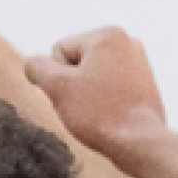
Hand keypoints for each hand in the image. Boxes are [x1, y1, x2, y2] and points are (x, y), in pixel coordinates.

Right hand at [27, 27, 170, 159]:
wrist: (139, 143)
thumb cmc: (100, 114)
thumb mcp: (57, 87)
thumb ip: (37, 68)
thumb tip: (33, 63)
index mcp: (107, 35)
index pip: (59, 50)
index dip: (58, 77)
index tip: (77, 94)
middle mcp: (127, 42)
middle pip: (76, 62)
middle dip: (73, 84)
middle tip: (87, 105)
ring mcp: (139, 62)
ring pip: (91, 76)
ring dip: (87, 93)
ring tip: (99, 111)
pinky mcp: (144, 83)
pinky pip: (108, 88)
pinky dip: (104, 100)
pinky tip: (111, 114)